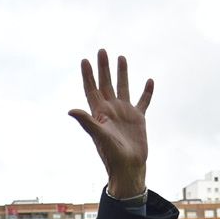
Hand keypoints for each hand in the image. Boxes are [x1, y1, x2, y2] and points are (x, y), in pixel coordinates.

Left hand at [68, 49, 152, 198]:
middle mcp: (111, 110)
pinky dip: (146, 92)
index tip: (85, 60)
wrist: (128, 167)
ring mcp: (125, 113)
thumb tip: (70, 110)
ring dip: (122, 73)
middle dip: (103, 68)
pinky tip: (149, 81)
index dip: (88, 75)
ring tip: (121, 57)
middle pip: (106, 84)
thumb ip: (86, 122)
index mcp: (100, 113)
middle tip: (102, 51)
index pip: (92, 89)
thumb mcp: (99, 136)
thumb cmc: (112, 155)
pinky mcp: (138, 119)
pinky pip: (143, 102)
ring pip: (123, 88)